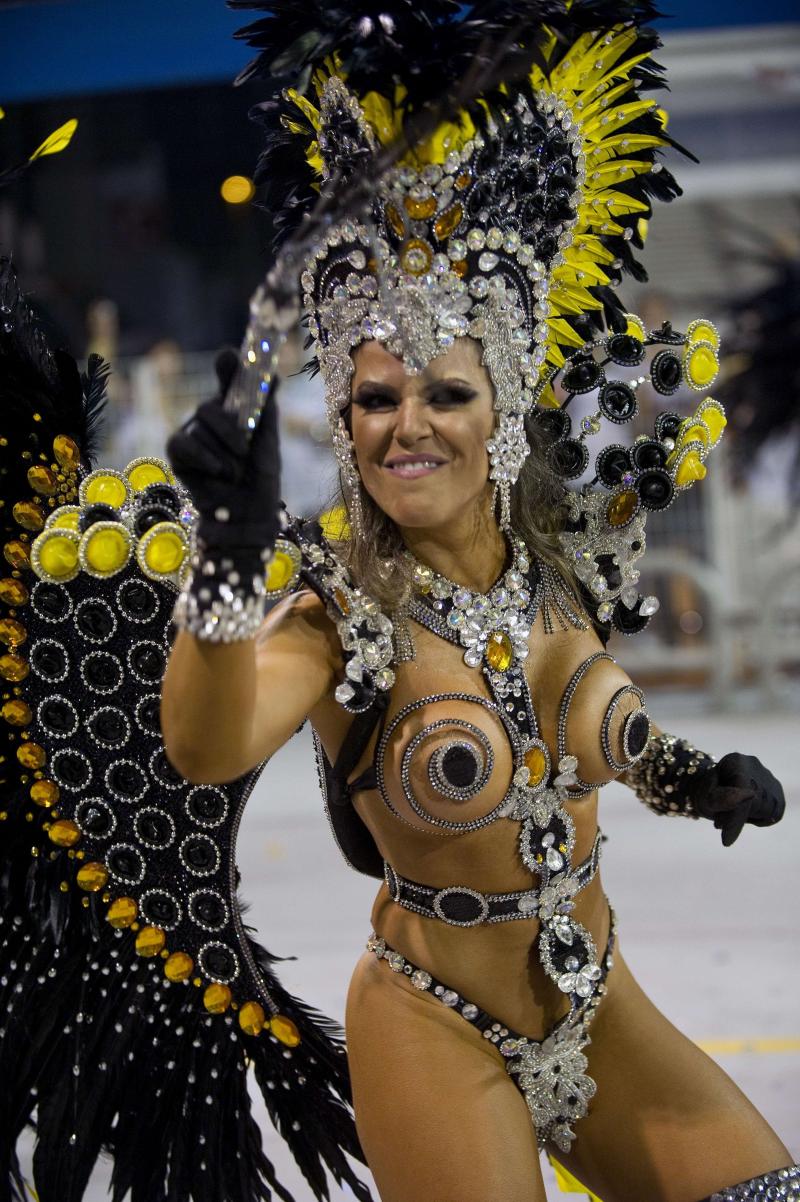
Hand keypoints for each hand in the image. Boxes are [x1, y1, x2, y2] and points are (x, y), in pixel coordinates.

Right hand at [166, 348, 280, 554]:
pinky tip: (218, 471)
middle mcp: (211, 417)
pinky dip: (202, 458)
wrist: (247, 513)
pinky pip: (182, 444)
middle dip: (230, 431)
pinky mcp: (178, 453)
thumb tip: (273, 377)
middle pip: (209, 407)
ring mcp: (192, 432)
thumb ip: (266, 410)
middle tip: (244, 452)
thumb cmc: (260, 477)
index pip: (229, 378)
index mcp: (236, 408)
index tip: (228, 357)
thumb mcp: (268, 442)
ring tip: (234, 473)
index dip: (227, 365)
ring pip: (199, 429)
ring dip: (223, 454)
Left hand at [688, 752, 785, 846]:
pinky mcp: (776, 790)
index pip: (741, 792)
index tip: (726, 841)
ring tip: (732, 811)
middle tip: (719, 821)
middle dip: (737, 817)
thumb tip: (749, 795)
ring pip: (767, 810)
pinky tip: (746, 811)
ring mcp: (768, 777)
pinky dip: (759, 818)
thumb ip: (722, 798)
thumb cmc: (706, 793)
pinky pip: (774, 814)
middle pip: (755, 803)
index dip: (735, 819)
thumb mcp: (704, 798)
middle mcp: (755, 765)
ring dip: (748, 817)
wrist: (714, 787)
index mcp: (734, 762)